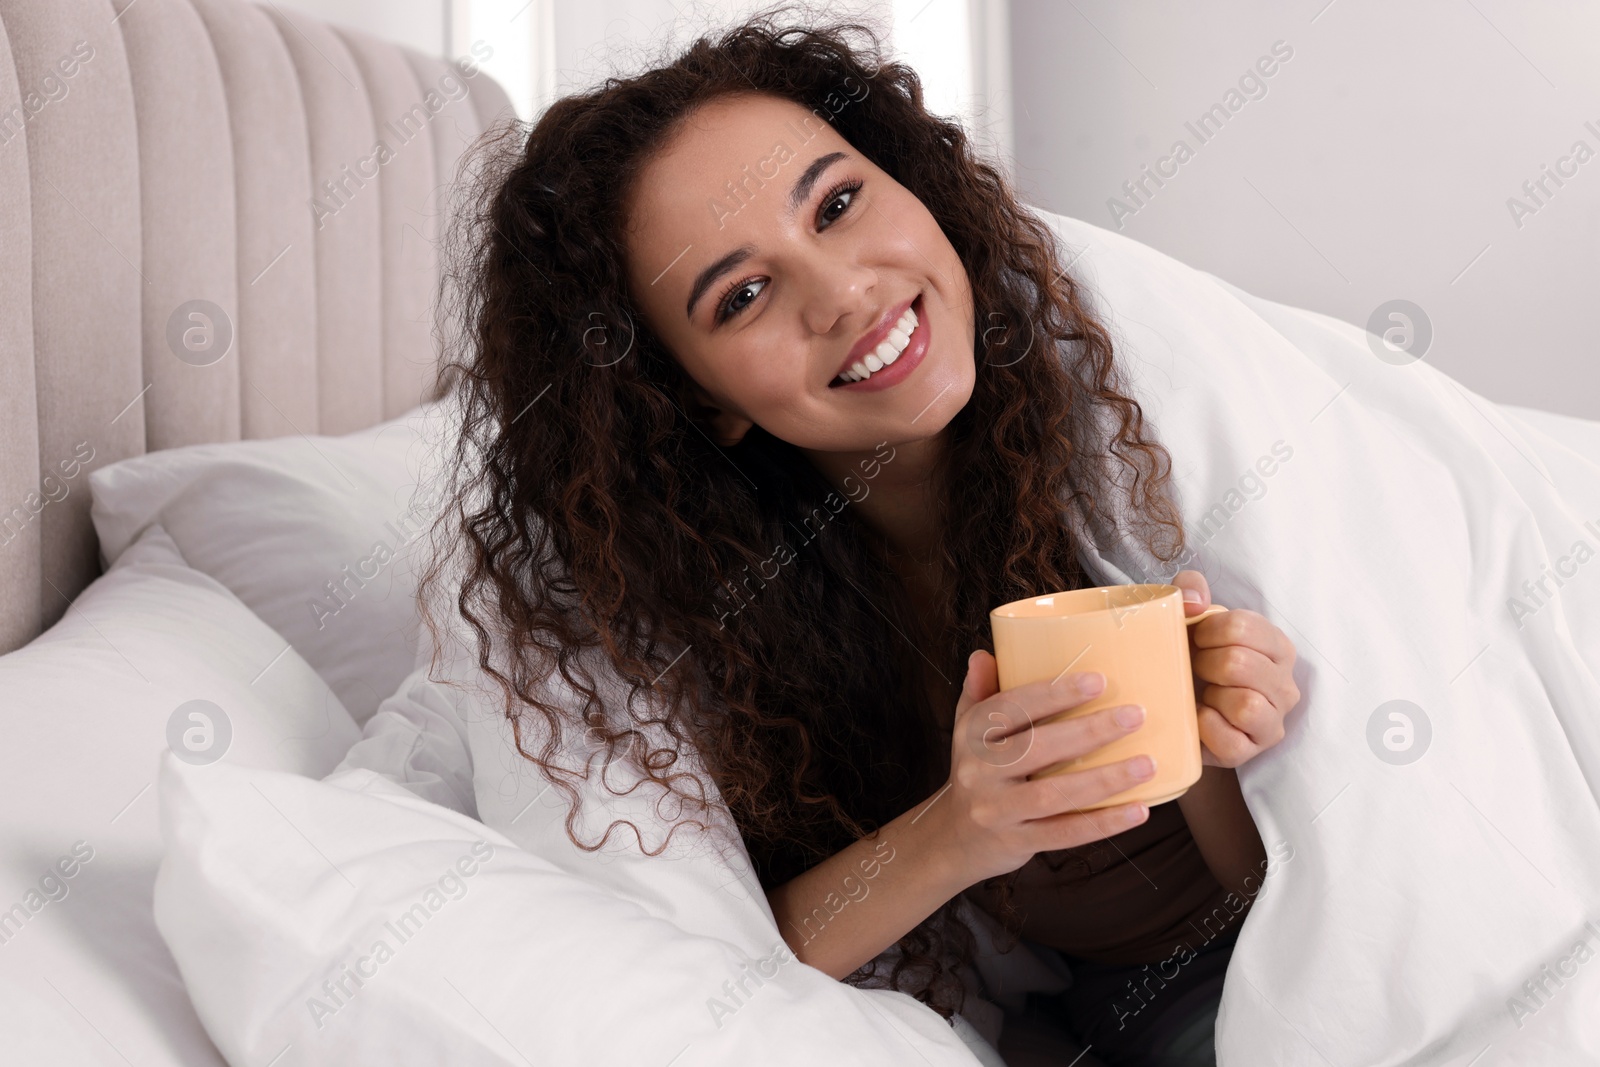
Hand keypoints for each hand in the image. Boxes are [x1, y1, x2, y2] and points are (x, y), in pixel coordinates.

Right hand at [930, 650, 1153, 886]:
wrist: (954, 837)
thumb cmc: (976, 769)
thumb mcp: (969, 729)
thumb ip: (981, 692)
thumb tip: (983, 655)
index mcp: (972, 732)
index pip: (1012, 707)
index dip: (1054, 693)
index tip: (1099, 680)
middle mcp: (979, 770)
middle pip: (1037, 748)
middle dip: (1090, 731)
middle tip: (1135, 716)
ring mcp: (997, 810)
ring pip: (1054, 794)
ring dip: (1105, 779)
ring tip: (1146, 764)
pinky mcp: (1017, 842)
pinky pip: (1064, 833)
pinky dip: (1103, 823)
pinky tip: (1138, 809)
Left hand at [1170, 570, 1299, 767]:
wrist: (1177, 707)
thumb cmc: (1189, 657)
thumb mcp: (1187, 615)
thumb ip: (1190, 588)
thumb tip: (1194, 601)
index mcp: (1276, 646)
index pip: (1243, 626)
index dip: (1208, 631)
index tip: (1197, 639)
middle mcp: (1285, 684)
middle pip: (1239, 663)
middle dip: (1205, 663)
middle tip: (1196, 667)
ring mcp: (1273, 720)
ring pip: (1245, 703)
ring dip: (1212, 696)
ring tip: (1203, 692)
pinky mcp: (1253, 750)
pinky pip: (1231, 739)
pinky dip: (1206, 726)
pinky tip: (1200, 717)